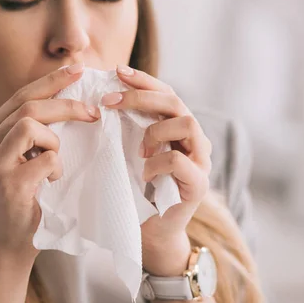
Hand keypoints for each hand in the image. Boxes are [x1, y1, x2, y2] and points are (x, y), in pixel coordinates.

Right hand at [0, 63, 100, 263]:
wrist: (11, 243)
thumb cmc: (27, 197)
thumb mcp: (24, 158)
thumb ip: (33, 132)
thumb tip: (70, 99)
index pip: (21, 96)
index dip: (51, 81)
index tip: (77, 69)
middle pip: (28, 107)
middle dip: (67, 105)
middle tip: (94, 112)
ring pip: (31, 126)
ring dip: (54, 142)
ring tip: (54, 164)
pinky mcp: (7, 183)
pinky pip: (46, 159)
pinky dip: (56, 168)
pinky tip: (49, 184)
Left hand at [101, 65, 212, 275]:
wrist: (152, 231)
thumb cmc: (139, 190)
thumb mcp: (131, 153)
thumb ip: (128, 129)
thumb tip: (101, 98)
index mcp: (178, 129)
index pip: (166, 93)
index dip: (143, 80)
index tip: (117, 71)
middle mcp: (194, 140)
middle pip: (176, 102)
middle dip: (141, 96)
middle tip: (109, 101)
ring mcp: (201, 161)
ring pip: (186, 123)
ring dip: (155, 131)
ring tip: (138, 150)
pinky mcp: (199, 184)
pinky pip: (179, 160)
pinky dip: (157, 163)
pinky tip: (144, 173)